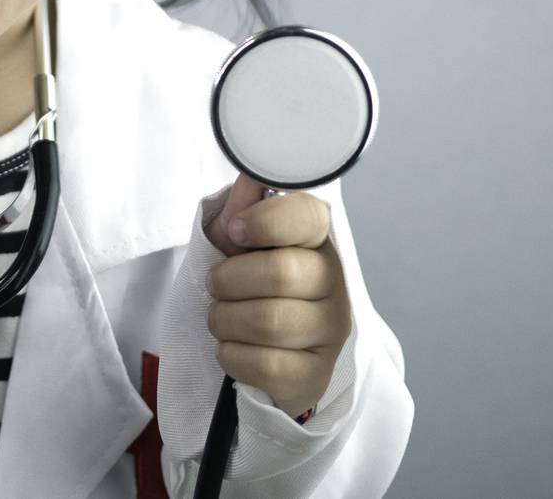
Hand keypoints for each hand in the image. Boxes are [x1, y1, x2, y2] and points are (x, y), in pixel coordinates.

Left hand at [201, 172, 352, 420]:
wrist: (268, 351)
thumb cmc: (251, 285)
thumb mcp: (239, 243)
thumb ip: (242, 210)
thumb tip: (250, 177)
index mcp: (318, 240)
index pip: (307, 216)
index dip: (266, 221)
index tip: (235, 231)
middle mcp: (335, 283)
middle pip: (280, 272)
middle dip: (229, 279)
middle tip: (217, 285)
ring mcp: (331, 332)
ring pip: (268, 322)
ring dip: (225, 319)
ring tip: (222, 317)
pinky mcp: (315, 375)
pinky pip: (264, 365)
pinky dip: (232, 355)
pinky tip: (235, 348)